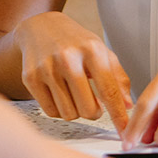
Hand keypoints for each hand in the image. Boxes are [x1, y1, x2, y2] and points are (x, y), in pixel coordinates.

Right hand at [16, 11, 132, 130]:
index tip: (125, 130)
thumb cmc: (74, 41)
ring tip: (74, 95)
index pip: (109, 91)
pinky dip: (59, 109)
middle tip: (93, 103)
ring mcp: (47, 68)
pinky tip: (60, 94)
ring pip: (69, 114)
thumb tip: (127, 105)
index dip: (119, 115)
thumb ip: (118, 78)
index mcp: (91, 50)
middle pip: (88, 110)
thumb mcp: (101, 51)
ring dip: (75, 111)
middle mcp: (68, 58)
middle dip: (94, 112)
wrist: (39, 26)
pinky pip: (51, 112)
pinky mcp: (30, 78)